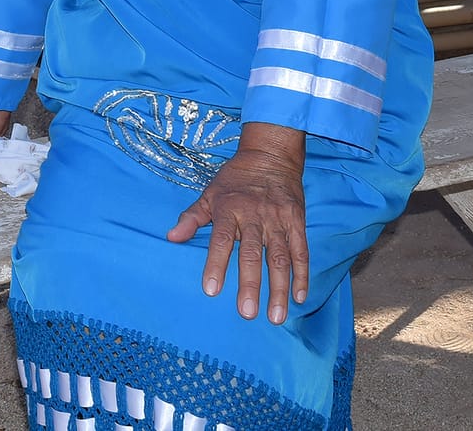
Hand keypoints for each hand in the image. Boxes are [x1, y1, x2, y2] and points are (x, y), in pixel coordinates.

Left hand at [166, 122, 307, 323]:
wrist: (270, 156)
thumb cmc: (235, 179)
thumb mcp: (209, 193)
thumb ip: (192, 217)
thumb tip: (171, 238)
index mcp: (230, 210)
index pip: (221, 240)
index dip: (216, 264)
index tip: (211, 290)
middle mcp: (255, 217)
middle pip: (252, 254)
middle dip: (250, 285)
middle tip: (247, 313)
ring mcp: (278, 220)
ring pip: (280, 258)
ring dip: (278, 288)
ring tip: (275, 316)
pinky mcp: (297, 222)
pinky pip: (301, 251)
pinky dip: (301, 275)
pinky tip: (299, 297)